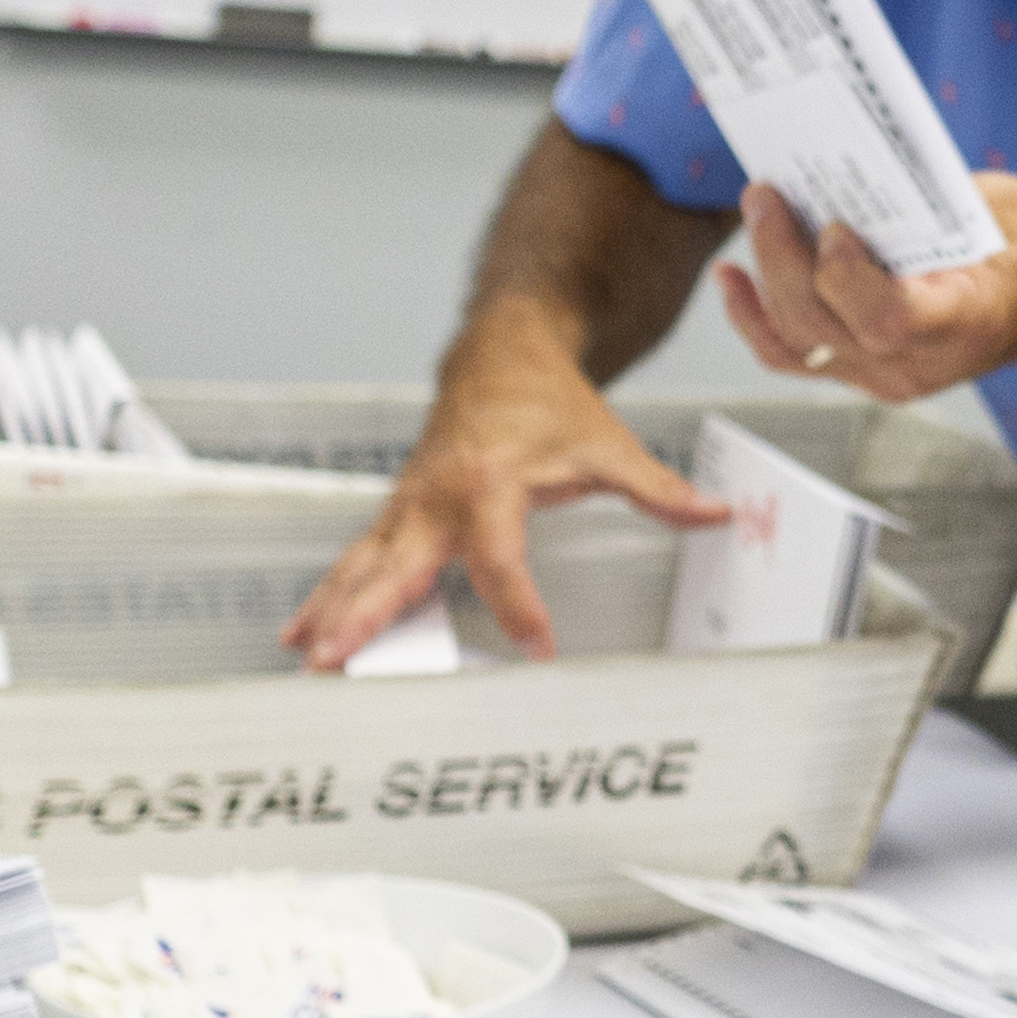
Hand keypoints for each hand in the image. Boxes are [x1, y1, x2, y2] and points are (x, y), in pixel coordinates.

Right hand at [279, 334, 724, 665]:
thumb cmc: (551, 402)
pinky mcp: (399, 513)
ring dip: (333, 613)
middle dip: (364, 614)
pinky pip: (359, 559)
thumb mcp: (608, 444)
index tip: (538, 647)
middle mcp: (437, 497)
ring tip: (306, 665)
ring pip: (364, 566)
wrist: (501, 352)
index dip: (518, 605)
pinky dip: (330, 595)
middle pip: (397, 566)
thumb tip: (716, 515)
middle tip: (335, 661)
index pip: (499, 558)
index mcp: (490, 483)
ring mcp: (409, 505)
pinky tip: (300, 635)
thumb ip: (658, 488)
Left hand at [706, 175, 1016, 405]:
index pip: (887, 321)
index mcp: (968, 324)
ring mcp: (885, 375)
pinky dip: (752, 317)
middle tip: (766, 195)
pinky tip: (731, 277)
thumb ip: (926, 205)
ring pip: (797, 340)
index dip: (846, 278)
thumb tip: (845, 168)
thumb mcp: (997, 210)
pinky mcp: (859, 368)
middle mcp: (920, 365)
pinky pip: (792, 355)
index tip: (833, 225)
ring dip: (764, 274)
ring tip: (758, 211)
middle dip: (782, 257)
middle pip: (823, 326)